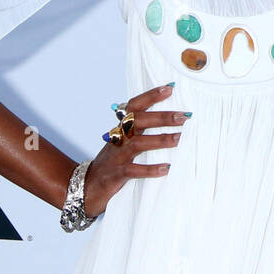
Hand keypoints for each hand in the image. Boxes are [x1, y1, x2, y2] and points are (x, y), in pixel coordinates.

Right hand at [82, 81, 187, 217]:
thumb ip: (142, 131)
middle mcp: (119, 138)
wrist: (89, 186)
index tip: (169, 88)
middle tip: (183, 116)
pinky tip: (166, 168)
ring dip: (159, 140)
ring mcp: (117, 156)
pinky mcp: (116, 174)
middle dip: (162, 117)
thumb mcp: (125, 142)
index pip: (134, 106)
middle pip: (138, 121)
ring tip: (179, 138)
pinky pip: (133, 170)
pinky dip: (150, 170)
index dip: (150, 96)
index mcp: (122, 128)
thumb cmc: (114, 161)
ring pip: (137, 144)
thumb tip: (173, 120)